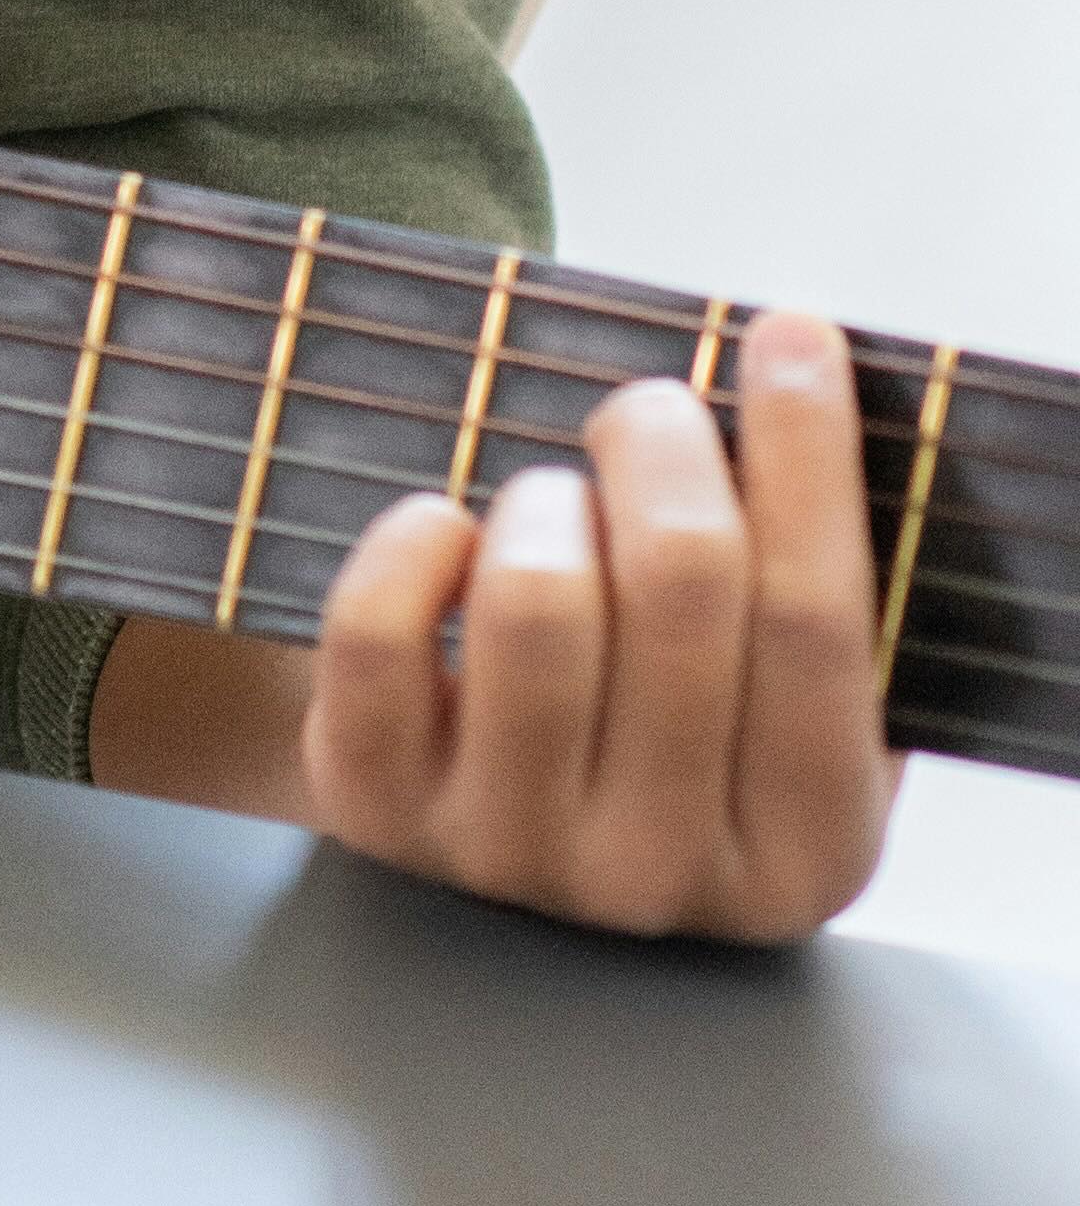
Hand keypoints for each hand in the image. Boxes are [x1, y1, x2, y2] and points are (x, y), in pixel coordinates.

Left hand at [99, 313, 900, 938]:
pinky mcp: (380, 812)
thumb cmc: (669, 723)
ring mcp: (514, 852)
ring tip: (553, 497)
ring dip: (546, 498)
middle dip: (664, 446)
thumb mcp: (786, 699)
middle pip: (682, 587)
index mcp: (809, 850)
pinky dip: (409, 540)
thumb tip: (804, 376)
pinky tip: (444, 527)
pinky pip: (381, 634)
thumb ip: (824, 581)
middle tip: (649, 408)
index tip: (789, 333)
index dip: (807, 458)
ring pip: (537, 601)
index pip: (817, 621)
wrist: (496, 827)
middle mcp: (663, 872)